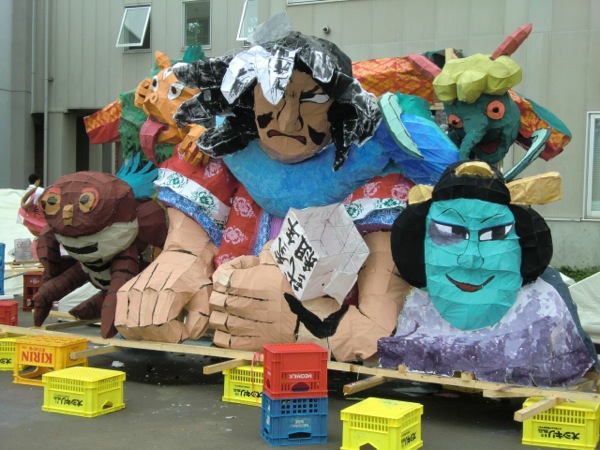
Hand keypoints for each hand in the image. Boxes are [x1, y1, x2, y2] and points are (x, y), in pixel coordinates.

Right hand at [114, 208, 216, 341]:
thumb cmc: (194, 274)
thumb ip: (199, 319)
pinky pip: (120, 318)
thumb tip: (190, 336)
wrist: (183, 252)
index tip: (182, 331)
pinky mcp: (126, 290)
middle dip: (162, 337)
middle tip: (173, 331)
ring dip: (146, 335)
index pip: (162, 326)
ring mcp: (134, 291)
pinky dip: (129, 328)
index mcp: (168, 293)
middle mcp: (148, 291)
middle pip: (146, 329)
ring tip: (160, 329)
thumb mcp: (204, 295)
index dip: (173, 335)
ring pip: (131, 326)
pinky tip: (143, 327)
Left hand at [178, 124, 209, 165]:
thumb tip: (180, 130)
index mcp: (190, 137)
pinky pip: (206, 158)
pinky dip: (205, 161)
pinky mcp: (208, 151)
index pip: (183, 146)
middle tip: (186, 160)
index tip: (181, 152)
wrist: (213, 131)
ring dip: (195, 161)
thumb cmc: (202, 129)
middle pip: (190, 153)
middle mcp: (195, 143)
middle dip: (187, 157)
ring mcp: (202, 148)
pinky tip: (203, 164)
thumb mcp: (193, 125)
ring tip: (193, 163)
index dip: (181, 150)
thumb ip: (186, 127)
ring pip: (197, 157)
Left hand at [209, 242, 297, 349]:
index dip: (229, 271)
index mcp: (238, 282)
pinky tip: (233, 328)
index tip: (239, 272)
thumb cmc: (290, 288)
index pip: (220, 276)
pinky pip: (223, 339)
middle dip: (224, 294)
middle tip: (236, 292)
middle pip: (215, 299)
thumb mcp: (278, 263)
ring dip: (222, 314)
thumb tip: (269, 246)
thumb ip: (268, 252)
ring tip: (233, 312)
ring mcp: (236, 324)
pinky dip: (224, 334)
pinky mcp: (243, 341)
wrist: (304, 316)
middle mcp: (232, 303)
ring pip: (217, 319)